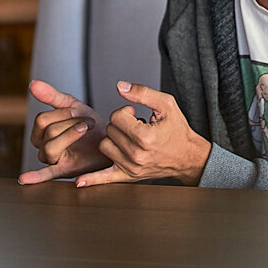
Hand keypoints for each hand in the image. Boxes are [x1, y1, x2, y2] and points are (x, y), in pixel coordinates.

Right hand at [17, 80, 110, 184]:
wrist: (110, 140)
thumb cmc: (88, 124)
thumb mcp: (72, 107)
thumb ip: (52, 97)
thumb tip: (32, 83)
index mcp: (41, 131)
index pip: (42, 120)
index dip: (63, 113)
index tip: (82, 112)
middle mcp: (42, 147)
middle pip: (48, 132)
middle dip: (71, 123)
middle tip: (89, 123)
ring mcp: (52, 160)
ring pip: (50, 148)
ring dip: (71, 136)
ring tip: (85, 130)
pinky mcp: (64, 171)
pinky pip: (46, 175)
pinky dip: (34, 177)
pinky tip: (24, 179)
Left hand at [76, 81, 210, 187]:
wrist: (187, 156)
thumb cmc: (177, 129)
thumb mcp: (166, 104)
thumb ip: (142, 92)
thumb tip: (119, 86)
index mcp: (145, 137)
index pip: (116, 117)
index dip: (125, 111)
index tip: (135, 114)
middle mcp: (136, 155)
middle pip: (109, 130)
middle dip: (120, 125)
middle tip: (136, 126)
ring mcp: (131, 168)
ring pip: (104, 146)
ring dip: (114, 139)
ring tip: (130, 139)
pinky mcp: (128, 176)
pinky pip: (105, 177)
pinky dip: (93, 179)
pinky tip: (79, 181)